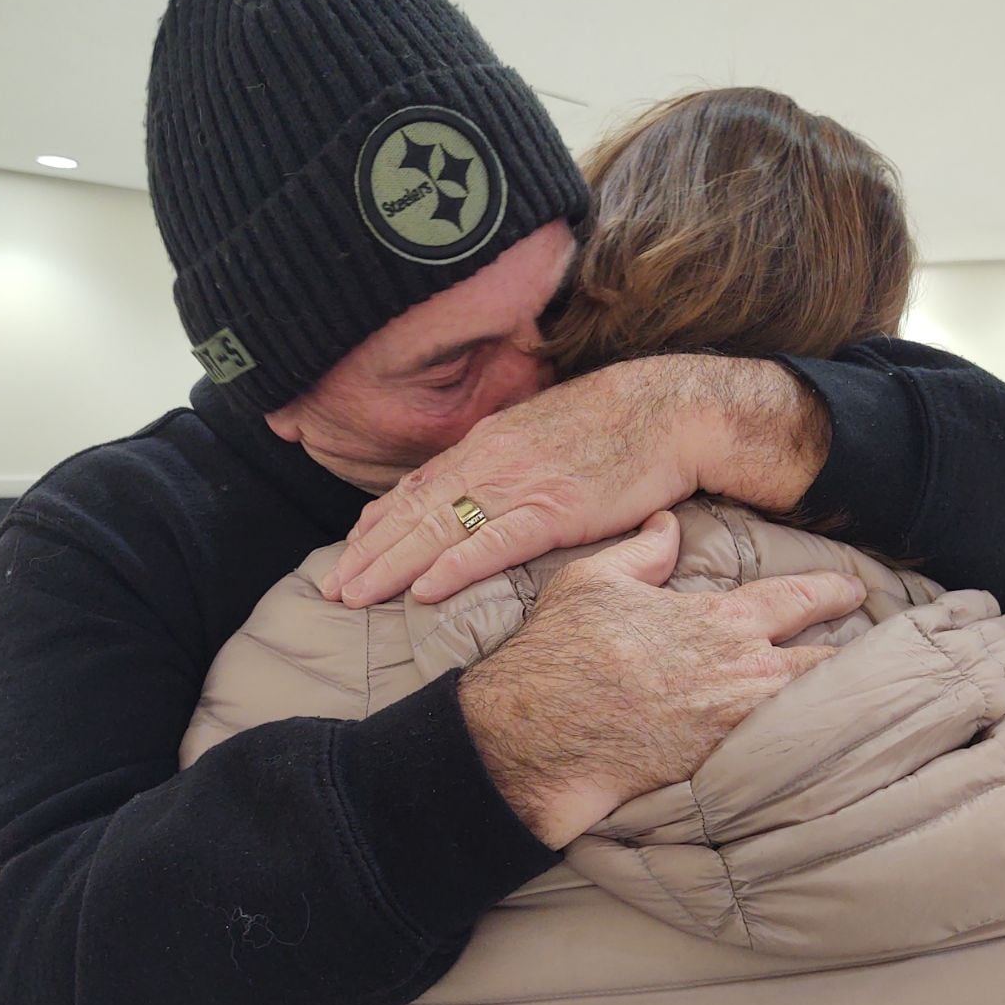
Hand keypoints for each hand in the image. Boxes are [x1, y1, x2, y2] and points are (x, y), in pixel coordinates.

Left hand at [322, 356, 828, 608]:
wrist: (673, 410)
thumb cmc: (618, 428)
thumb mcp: (547, 437)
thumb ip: (509, 464)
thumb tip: (485, 492)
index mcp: (489, 444)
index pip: (419, 488)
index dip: (379, 522)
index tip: (350, 551)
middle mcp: (492, 461)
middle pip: (414, 512)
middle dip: (368, 552)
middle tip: (332, 588)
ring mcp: (520, 484)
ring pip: (439, 529)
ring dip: (390, 565)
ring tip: (354, 595)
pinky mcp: (554, 509)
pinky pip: (493, 542)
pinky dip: (454, 567)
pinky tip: (424, 590)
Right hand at [457, 511, 864, 848]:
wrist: (538, 736)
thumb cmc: (561, 655)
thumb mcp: (593, 581)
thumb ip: (642, 553)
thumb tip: (666, 525)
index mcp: (720, 620)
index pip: (801, 600)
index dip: (834, 593)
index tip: (852, 592)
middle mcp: (743, 672)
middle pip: (826, 665)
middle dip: (852, 660)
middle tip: (876, 659)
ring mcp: (738, 728)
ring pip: (812, 715)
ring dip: (833, 708)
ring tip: (857, 708)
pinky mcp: (723, 773)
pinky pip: (784, 760)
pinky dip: (804, 752)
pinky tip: (818, 754)